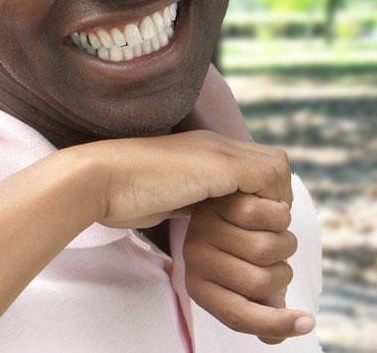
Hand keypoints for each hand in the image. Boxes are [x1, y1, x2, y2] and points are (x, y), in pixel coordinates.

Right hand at [64, 130, 292, 228]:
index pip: (255, 169)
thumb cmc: (119, 197)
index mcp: (202, 152)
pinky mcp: (221, 164)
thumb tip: (205, 220)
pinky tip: (242, 224)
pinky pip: (269, 179)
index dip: (262, 197)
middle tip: (260, 231)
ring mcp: (218, 151)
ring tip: (254, 230)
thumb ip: (190, 201)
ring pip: (278, 169)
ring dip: (273, 205)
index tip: (247, 227)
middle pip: (274, 165)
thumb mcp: (166, 198)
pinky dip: (265, 205)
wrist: (98, 181)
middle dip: (276, 200)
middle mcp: (215, 145)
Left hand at [186, 193, 314, 342]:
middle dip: (283, 270)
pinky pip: (266, 215)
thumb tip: (275, 340)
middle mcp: (196, 260)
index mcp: (202, 288)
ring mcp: (204, 228)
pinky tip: (270, 209)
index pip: (238, 317)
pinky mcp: (218, 200)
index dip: (276, 324)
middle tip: (275, 257)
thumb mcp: (247, 283)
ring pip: (268, 249)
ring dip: (284, 240)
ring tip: (271, 232)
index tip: (307, 322)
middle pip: (262, 282)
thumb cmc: (240, 249)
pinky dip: (280, 214)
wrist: (225, 199)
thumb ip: (262, 310)